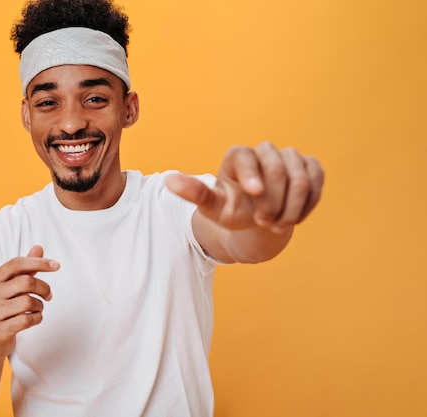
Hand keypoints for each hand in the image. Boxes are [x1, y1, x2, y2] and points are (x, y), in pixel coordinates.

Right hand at [0, 245, 59, 359]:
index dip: (38, 262)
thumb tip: (39, 247)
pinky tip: (34, 319)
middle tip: (48, 295)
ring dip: (40, 306)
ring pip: (29, 302)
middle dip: (44, 288)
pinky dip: (37, 318)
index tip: (56, 265)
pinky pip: (27, 320)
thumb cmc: (4, 308)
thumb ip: (25, 268)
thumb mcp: (11, 286)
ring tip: (37, 309)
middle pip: (27, 282)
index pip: (17, 263)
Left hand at [166, 142, 323, 233]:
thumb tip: (168, 181)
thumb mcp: (212, 207)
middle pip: (278, 170)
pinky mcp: (310, 166)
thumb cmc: (231, 210)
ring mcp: (290, 157)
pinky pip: (317, 182)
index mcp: (238, 155)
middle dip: (273, 202)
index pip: (248, 157)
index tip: (254, 194)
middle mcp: (265, 150)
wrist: (257, 218)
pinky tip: (294, 218)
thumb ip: (193, 193)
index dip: (252, 175)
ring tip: (277, 224)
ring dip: (292, 207)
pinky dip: (307, 205)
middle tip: (263, 223)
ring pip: (302, 178)